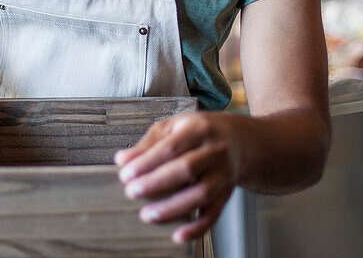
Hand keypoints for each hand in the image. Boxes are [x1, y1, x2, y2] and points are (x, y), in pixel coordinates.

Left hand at [114, 111, 244, 243]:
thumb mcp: (175, 126)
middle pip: (186, 169)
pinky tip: (178, 235)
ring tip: (147, 215)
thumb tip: (122, 159)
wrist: (240, 140)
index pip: (170, 147)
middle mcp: (215, 151)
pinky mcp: (226, 194)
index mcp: (198, 129)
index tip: (126, 174)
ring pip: (200, 193)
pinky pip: (213, 214)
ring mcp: (224, 174)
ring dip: (172, 208)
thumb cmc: (201, 131)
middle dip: (156, 183)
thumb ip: (147, 143)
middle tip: (132, 192)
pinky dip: (196, 228)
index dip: (147, 162)